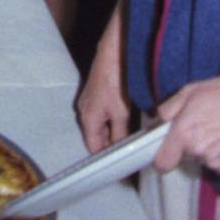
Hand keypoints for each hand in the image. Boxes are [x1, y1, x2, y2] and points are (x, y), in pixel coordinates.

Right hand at [77, 32, 131, 152]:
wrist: (116, 49)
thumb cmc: (115, 78)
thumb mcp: (121, 112)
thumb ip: (119, 135)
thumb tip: (122, 155)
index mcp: (87, 117)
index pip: (94, 148)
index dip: (108, 161)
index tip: (124, 171)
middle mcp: (85, 109)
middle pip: (98, 137)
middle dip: (113, 147)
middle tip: (132, 157)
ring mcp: (92, 99)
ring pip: (104, 125)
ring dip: (116, 133)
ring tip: (134, 142)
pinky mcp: (100, 91)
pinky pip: (107, 113)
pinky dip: (117, 120)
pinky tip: (132, 122)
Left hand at [155, 78, 219, 176]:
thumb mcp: (190, 91)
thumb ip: (168, 108)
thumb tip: (158, 122)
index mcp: (184, 133)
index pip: (162, 162)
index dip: (160, 157)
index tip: (164, 149)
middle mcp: (197, 152)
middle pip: (183, 155)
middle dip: (187, 142)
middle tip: (200, 123)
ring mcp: (215, 163)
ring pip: (200, 159)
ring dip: (204, 148)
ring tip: (218, 127)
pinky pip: (217, 164)